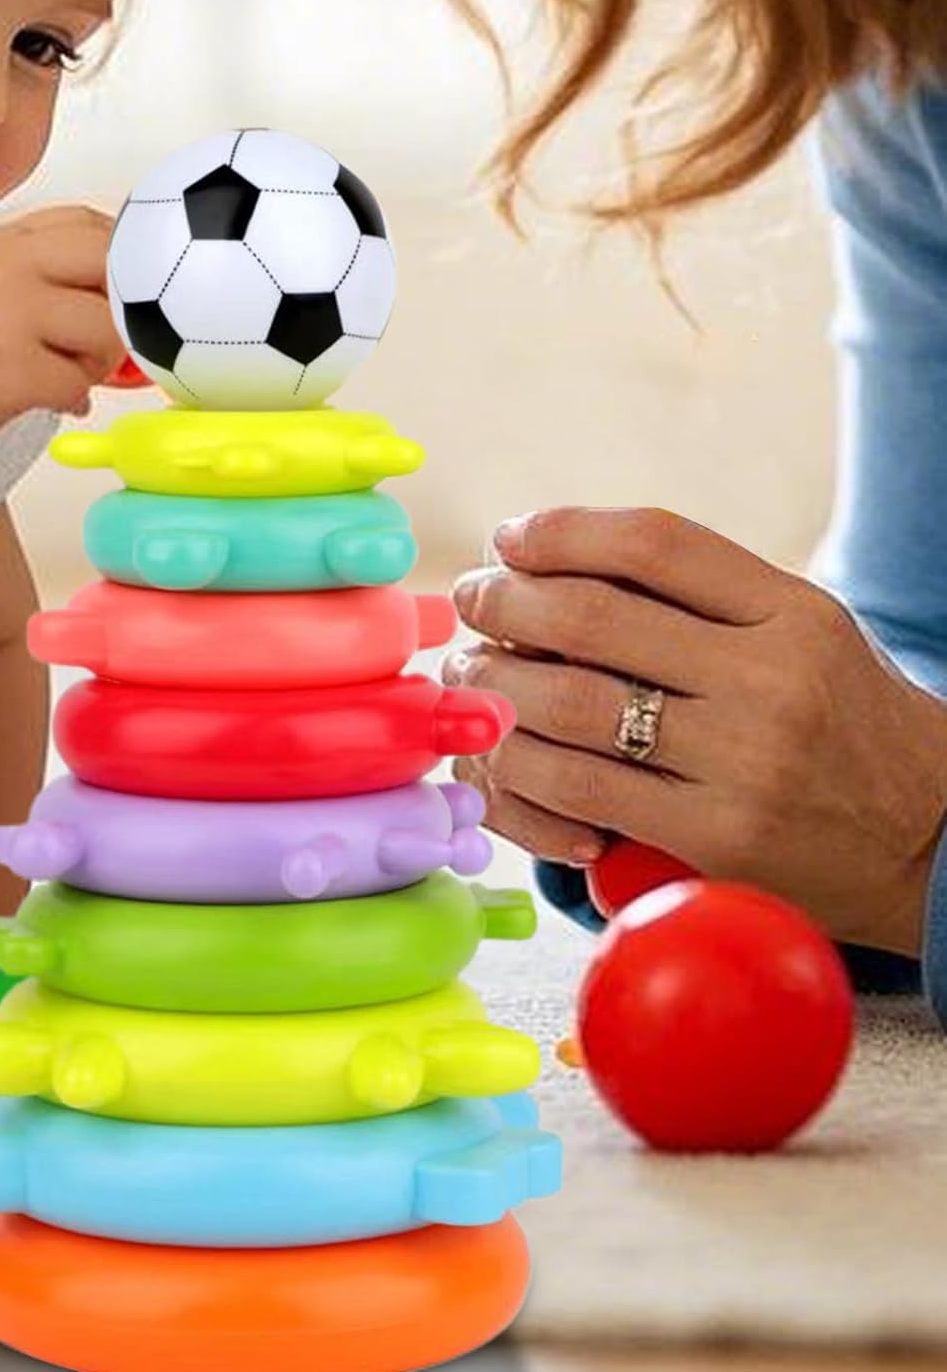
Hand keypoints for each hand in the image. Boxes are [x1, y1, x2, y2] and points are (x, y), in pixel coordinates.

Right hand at [0, 205, 124, 446]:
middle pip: (111, 265)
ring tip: (74, 372)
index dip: (121, 257)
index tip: (120, 288)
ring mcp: (16, 315)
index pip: (90, 223)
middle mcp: (14, 266)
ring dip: (102, 360)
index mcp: (8, 240)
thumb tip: (107, 290)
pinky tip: (56, 400)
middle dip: (124, 306)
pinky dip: (74, 399)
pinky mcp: (16, 370)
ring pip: (105, 329)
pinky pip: (79, 384)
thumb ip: (37, 270)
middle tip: (106, 335)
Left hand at [443, 506, 946, 953]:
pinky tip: (503, 753)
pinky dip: (523, 769)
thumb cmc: (839, 724)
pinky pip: (581, 791)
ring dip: (496, 685)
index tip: (508, 539)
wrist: (931, 840)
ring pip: (573, 705)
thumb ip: (701, 597)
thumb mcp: (800, 632)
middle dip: (506, 603)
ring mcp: (743, 761)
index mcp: (791, 611)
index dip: (561, 531)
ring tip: (472, 674)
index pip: (654, 541)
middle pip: (594, 617)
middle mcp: (770, 677)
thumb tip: (554, 560)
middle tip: (470, 602)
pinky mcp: (716, 837)